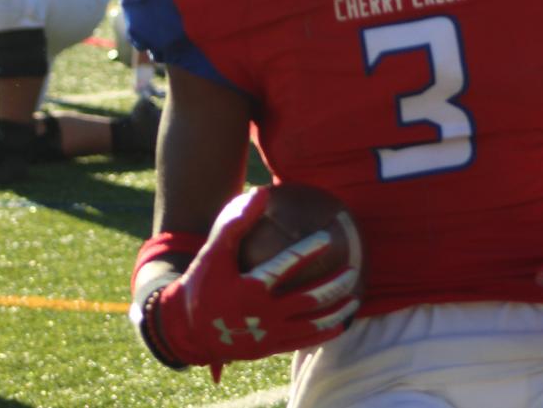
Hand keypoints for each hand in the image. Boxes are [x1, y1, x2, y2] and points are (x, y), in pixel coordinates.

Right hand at [148, 190, 359, 372]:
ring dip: (337, 312)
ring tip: (356, 298)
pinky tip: (341, 324)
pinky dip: (324, 333)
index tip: (328, 238)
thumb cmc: (202, 284)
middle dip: (335, 285)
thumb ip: (237, 223)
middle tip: (353, 270)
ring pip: (311, 325)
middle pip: (308, 300)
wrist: (186, 330)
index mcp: (248, 289)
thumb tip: (261, 192)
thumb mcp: (213, 253)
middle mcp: (261, 314)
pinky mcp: (269, 349)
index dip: (308, 252)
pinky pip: (303, 341)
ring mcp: (267, 335)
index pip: (284, 267)